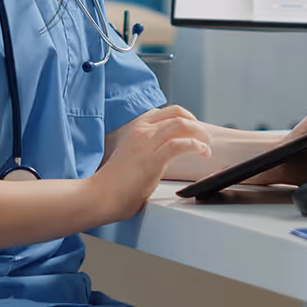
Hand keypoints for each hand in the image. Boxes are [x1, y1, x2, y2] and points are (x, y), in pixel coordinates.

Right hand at [93, 106, 210, 220]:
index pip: (167, 111)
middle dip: (196, 124)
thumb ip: (147, 146)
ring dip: (200, 134)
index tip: (194, 128)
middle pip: (178, 114)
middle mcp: (141, 130)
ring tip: (206, 146)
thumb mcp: (131, 153)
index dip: (185, 117)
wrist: (99, 195)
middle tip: (204, 137)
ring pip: (182, 125)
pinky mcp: (153, 159)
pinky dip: (196, 146)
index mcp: (136, 127)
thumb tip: (166, 149)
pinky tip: (202, 152)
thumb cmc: (115, 181)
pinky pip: (181, 144)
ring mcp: (147, 143)